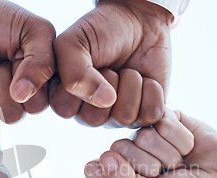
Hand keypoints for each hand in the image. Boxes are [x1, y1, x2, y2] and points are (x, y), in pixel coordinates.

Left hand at [0, 0, 55, 122]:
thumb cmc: (2, 19)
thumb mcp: (33, 31)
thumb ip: (42, 61)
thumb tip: (21, 95)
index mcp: (36, 91)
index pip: (36, 106)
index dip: (26, 80)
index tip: (19, 57)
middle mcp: (12, 104)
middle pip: (11, 114)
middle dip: (0, 78)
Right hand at [50, 0, 170, 126]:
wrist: (139, 19)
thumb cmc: (101, 30)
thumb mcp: (74, 42)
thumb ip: (74, 73)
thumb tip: (105, 101)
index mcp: (64, 98)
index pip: (65, 109)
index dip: (80, 83)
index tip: (85, 63)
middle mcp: (88, 114)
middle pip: (95, 118)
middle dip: (108, 82)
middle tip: (110, 66)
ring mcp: (117, 118)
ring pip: (124, 117)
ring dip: (131, 83)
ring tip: (128, 70)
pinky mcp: (144, 115)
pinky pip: (150, 116)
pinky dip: (152, 90)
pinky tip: (145, 79)